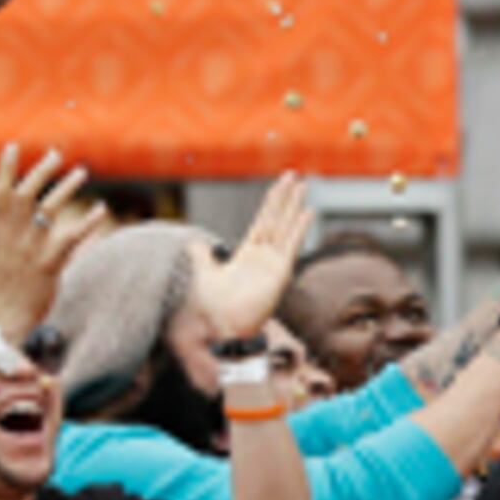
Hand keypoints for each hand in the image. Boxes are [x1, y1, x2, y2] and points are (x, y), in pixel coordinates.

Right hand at [0, 143, 109, 337]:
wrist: (6, 316)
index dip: (6, 169)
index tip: (13, 146)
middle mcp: (14, 235)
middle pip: (26, 195)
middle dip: (41, 171)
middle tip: (57, 154)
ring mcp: (32, 248)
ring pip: (49, 210)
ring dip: (66, 188)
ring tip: (82, 172)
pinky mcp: (50, 263)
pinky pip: (71, 237)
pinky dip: (87, 222)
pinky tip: (101, 210)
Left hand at [202, 173, 312, 343]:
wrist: (219, 323)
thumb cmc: (211, 303)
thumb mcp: (202, 271)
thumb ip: (200, 256)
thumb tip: (191, 243)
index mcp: (248, 254)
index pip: (263, 222)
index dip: (271, 204)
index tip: (278, 186)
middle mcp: (264, 257)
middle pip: (276, 219)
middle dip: (284, 197)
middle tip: (294, 176)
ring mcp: (274, 263)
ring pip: (285, 227)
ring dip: (294, 206)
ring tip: (303, 186)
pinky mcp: (280, 272)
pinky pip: (291, 246)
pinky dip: (299, 228)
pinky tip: (308, 212)